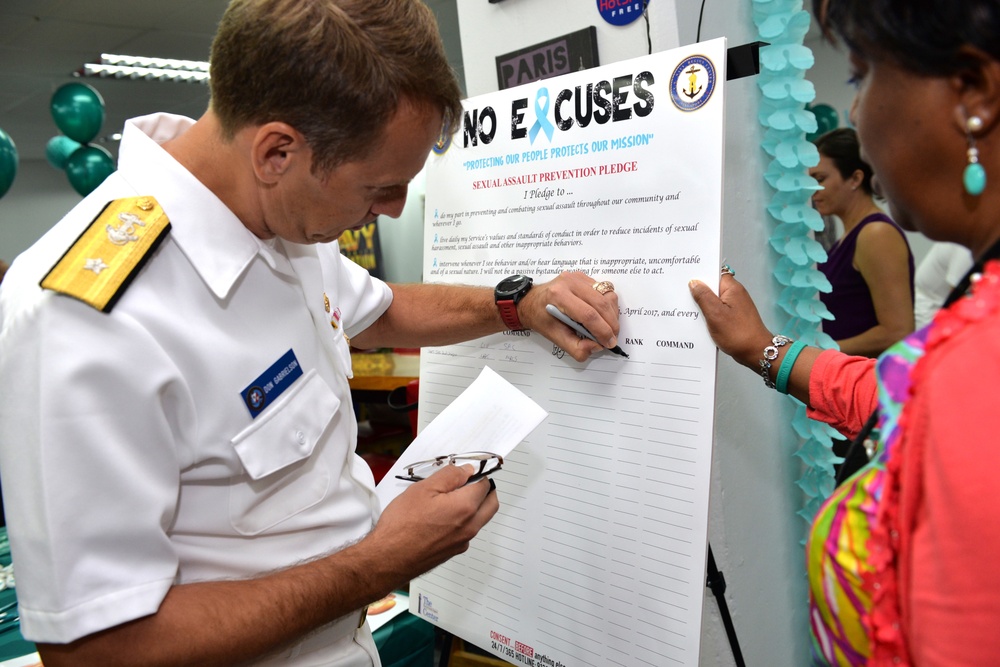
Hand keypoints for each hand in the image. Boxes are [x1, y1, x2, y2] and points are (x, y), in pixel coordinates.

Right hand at [369, 463, 498, 578]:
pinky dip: (463, 520)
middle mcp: (470, 526)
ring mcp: (463, 541)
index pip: (485, 485)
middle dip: (484, 490)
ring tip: (450, 498)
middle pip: (491, 504)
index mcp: (466, 507)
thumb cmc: (402, 524)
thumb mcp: (424, 489)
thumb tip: (467, 470)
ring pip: (480, 519)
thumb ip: (450, 476)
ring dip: (475, 505)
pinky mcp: (453, 551)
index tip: (467, 470)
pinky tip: (441, 517)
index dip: (477, 474)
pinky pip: (467, 532)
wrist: (388, 559)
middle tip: (467, 481)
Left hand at [519, 271, 620, 360]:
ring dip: (612, 314)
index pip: (588, 314)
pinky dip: (608, 305)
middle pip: (601, 304)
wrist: (532, 302)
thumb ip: (576, 348)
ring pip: (607, 295)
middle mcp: (569, 282)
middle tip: (612, 338)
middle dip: (611, 324)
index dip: (602, 331)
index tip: (609, 343)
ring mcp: (578, 277)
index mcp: (558, 296)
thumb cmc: (541, 318)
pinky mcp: (584, 277)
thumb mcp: (555, 337)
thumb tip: (597, 346)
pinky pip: (605, 290)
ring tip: (607, 328)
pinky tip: (601, 315)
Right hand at [688, 274, 773, 368]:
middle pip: (713, 287)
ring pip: (714, 301)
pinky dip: (709, 315)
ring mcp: (735, 306)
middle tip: (682, 295)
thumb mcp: (715, 314)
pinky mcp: (734, 317)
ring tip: (688, 310)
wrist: (755, 352)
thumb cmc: (737, 333)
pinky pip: (718, 311)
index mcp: (732, 289)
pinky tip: (699, 321)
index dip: (700, 275)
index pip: (714, 274)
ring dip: (703, 306)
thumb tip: (694, 282)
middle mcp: (735, 294)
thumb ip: (703, 296)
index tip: (685, 278)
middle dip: (699, 292)